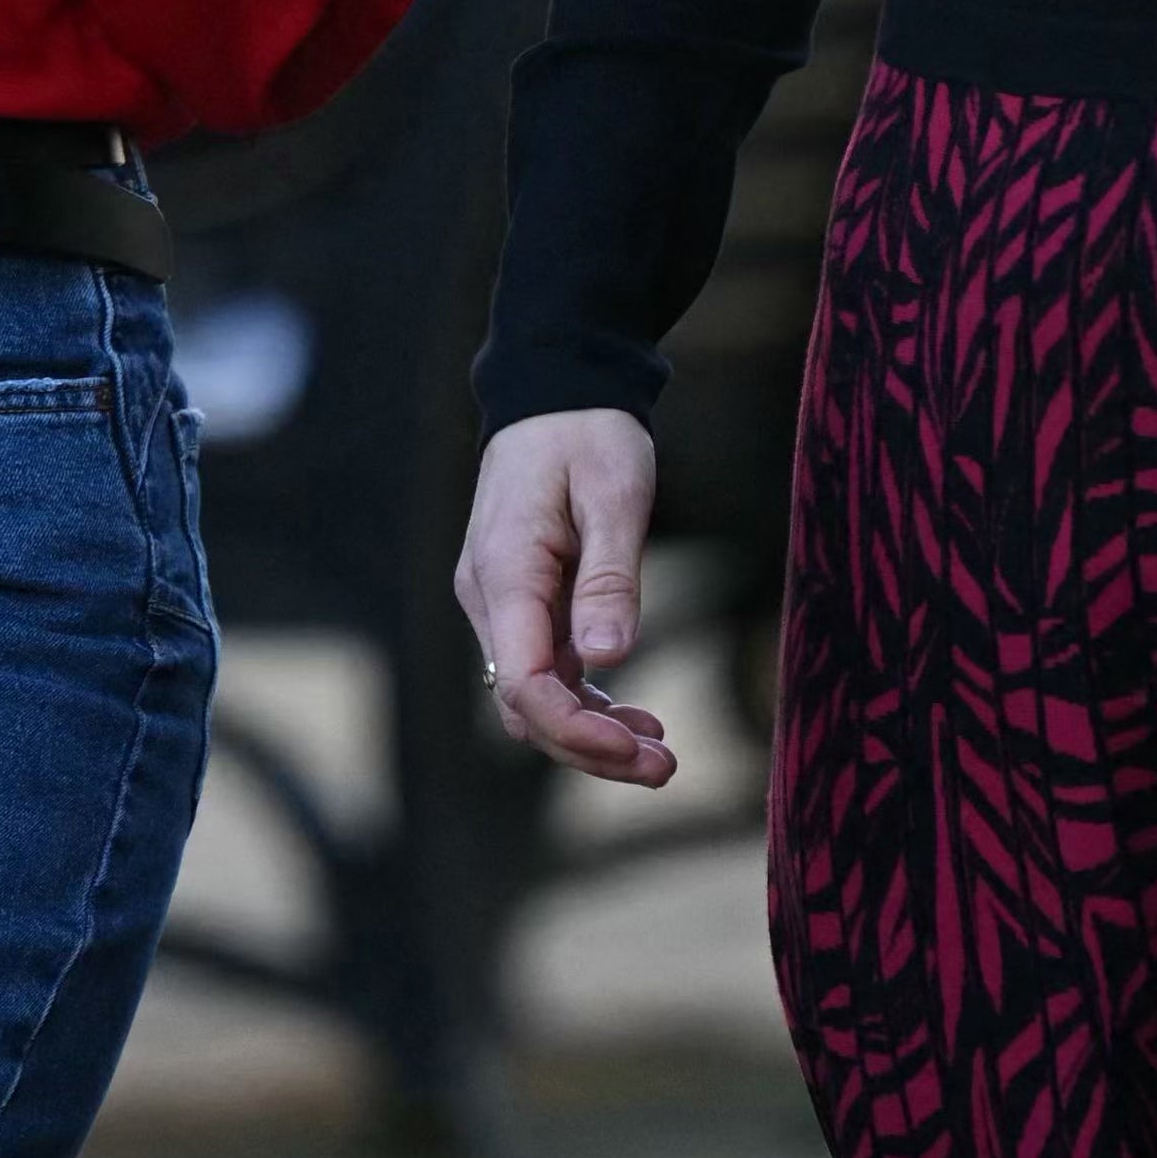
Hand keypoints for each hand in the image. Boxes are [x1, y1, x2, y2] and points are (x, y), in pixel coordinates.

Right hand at [452, 407, 675, 786]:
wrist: (556, 390)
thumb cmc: (588, 434)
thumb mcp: (615, 494)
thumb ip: (609, 577)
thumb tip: (608, 660)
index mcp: (506, 573)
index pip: (526, 685)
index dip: (579, 733)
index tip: (640, 750)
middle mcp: (489, 597)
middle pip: (526, 708)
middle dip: (591, 751)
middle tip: (667, 767)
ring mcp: (500, 603)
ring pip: (535, 698)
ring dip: (591, 734)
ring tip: (662, 752)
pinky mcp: (521, 603)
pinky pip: (545, 672)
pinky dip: (585, 704)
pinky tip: (633, 719)